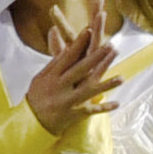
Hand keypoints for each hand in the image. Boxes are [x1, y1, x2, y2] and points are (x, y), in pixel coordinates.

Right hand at [25, 13, 120, 135]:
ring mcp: (67, 102)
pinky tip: (117, 103)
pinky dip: (104, 108)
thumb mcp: (41, 78)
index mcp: (51, 77)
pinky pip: (91, 111)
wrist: (31, 123)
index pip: (67, 57)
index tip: (89, 30)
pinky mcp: (73, 115)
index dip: (78, 44)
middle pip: (80, 70)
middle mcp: (59, 88)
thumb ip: (54, 63)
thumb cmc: (37, 97)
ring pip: (89, 91)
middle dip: (96, 58)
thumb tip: (63, 43)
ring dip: (106, 85)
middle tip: (110, 46)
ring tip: (121, 78)